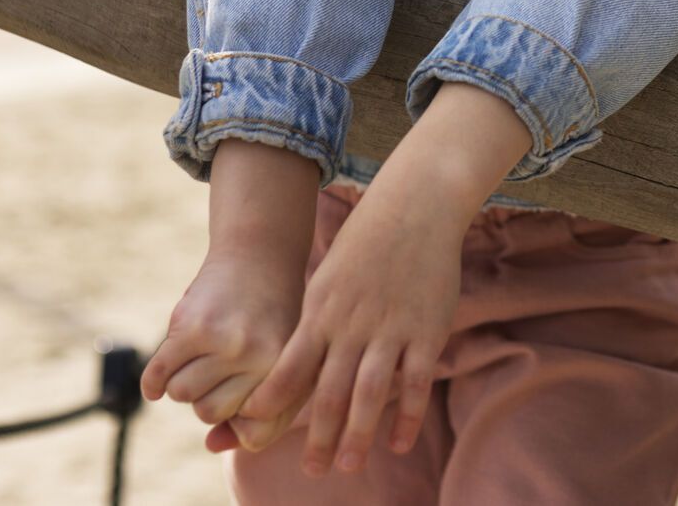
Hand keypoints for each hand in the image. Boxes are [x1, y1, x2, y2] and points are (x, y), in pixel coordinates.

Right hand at [141, 246, 304, 431]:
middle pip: (209, 414)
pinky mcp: (192, 326)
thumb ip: (259, 412)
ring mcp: (224, 342)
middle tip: (221, 368)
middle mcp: (258, 359)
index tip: (242, 402)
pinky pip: (158, 374)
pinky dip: (153, 382)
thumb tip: (212, 446)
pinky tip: (157, 382)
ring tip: (204, 354)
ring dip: (185, 379)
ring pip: (181, 394)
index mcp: (287, 371)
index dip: (242, 424)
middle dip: (209, 396)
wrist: (260, 254)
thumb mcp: (282, 363)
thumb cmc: (274, 318)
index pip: (255, 434)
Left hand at [233, 81, 533, 474]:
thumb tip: (295, 366)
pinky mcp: (425, 330)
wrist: (414, 206)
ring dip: (356, 435)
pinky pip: (414, 382)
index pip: (289, 367)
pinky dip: (405, 415)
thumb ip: (317, 323)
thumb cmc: (366, 245)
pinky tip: (397, 441)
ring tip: (346, 466)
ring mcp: (390, 329)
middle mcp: (350, 325)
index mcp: (321, 311)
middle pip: (327, 391)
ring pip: (369, 393)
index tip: (252, 430)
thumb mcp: (328, 279)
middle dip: (315, 436)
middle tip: (311, 470)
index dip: (271, 402)